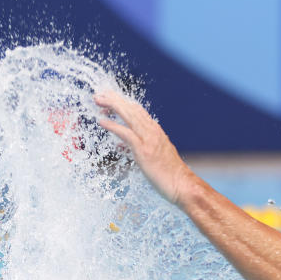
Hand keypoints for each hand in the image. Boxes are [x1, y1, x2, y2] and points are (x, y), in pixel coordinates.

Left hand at [94, 90, 194, 204]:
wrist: (183, 185)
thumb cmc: (170, 174)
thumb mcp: (155, 155)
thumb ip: (140, 146)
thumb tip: (124, 144)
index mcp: (156, 131)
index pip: (138, 111)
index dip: (123, 103)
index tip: (110, 99)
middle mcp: (153, 131)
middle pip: (132, 109)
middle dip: (115, 99)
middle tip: (100, 94)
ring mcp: (149, 140)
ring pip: (129, 116)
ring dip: (112, 106)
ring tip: (98, 100)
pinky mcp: (144, 151)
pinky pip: (126, 133)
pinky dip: (113, 125)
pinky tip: (101, 121)